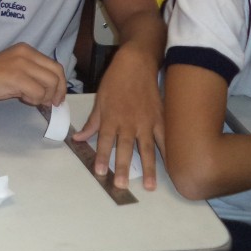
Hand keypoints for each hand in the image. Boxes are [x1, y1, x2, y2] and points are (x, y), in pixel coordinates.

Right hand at [0, 43, 66, 106]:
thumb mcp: (15, 72)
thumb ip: (32, 77)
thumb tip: (50, 93)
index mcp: (27, 51)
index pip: (55, 67)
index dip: (60, 85)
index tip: (56, 98)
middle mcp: (27, 53)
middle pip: (57, 74)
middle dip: (58, 92)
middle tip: (51, 104)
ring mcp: (21, 64)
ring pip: (50, 83)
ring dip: (45, 97)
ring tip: (31, 100)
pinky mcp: (16, 76)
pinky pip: (38, 92)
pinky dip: (35, 100)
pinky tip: (23, 99)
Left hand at [73, 44, 162, 189]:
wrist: (136, 64)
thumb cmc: (115, 81)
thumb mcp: (100, 100)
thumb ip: (92, 122)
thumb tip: (78, 138)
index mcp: (111, 117)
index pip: (105, 141)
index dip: (102, 157)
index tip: (100, 173)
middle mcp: (128, 122)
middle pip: (125, 148)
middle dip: (123, 167)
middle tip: (122, 185)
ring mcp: (146, 121)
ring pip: (147, 148)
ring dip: (148, 168)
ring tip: (150, 186)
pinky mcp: (160, 118)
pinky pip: (164, 139)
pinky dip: (168, 153)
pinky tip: (172, 168)